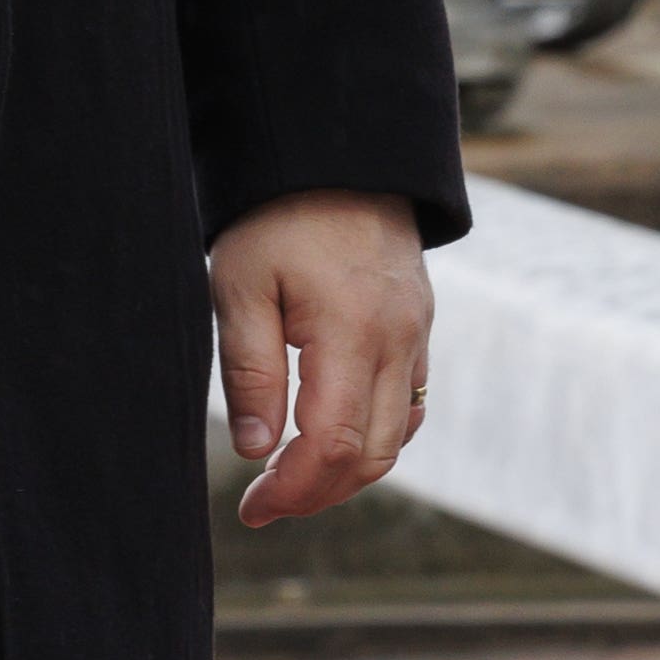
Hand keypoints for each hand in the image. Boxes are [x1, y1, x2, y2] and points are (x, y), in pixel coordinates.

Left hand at [210, 190, 432, 529]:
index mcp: (351, 332)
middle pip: (373, 455)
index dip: (294, 491)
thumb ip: (250, 372)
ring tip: (292, 475)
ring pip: (397, 435)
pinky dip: (376, 433)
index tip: (252, 508)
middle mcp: (397, 340)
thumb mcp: (240, 284)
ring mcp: (416, 332)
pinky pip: (410, 401)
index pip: (334, 446)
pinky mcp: (419, 323)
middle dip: (319, 493)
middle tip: (265, 501)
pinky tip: (333, 434)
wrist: (337, 150)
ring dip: (348, 469)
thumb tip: (256, 451)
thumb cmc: (278, 214)